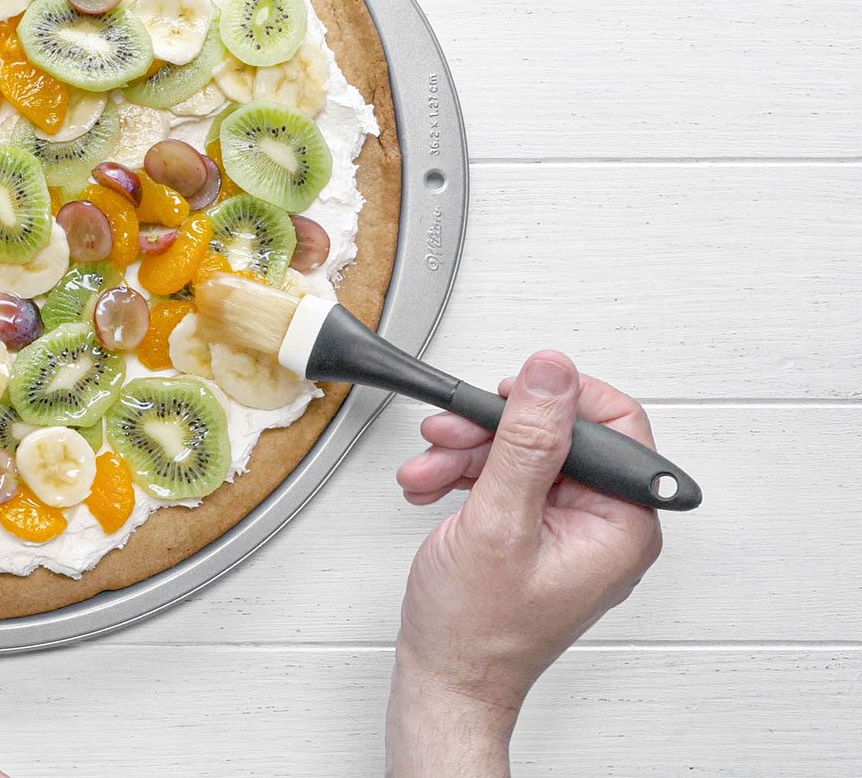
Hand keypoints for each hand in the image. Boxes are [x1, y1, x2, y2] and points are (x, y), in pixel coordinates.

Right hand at [386, 351, 663, 775]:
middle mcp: (604, 524)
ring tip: (428, 469)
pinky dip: (465, 474)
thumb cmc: (478, 630)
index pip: (615, 425)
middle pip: (557, 435)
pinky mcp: (536, 531)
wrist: (446, 676)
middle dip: (492, 430)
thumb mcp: (500, 523)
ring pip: (524, 452)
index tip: (509, 392)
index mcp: (622, 525)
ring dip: (467, 452)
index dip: (558, 399)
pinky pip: (506, 476)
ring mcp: (569, 528)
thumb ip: (527, 442)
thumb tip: (552, 373)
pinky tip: (433, 485)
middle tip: (451, 433)